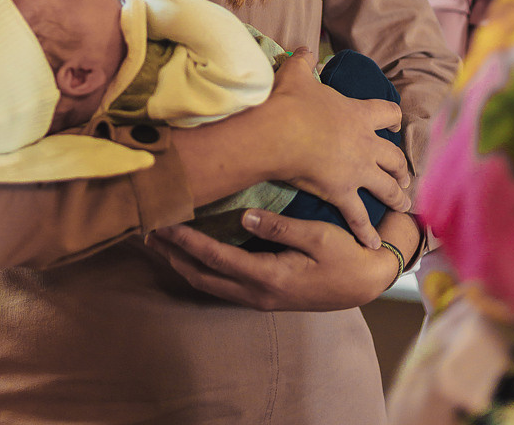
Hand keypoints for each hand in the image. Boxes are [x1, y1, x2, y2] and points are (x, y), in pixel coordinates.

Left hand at [145, 211, 400, 310]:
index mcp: (269, 278)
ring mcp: (259, 296)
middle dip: (171, 253)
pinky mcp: (263, 293)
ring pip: (207, 282)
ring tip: (158, 240)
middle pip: (201, 276)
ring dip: (180, 262)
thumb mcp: (318, 236)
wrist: (368, 281)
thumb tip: (243, 216)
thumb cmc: (346, 255)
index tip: (163, 222)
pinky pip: (220, 282)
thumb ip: (279, 228)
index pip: (216, 258)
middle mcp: (257, 293)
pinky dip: (198, 267)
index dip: (186, 240)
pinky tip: (189, 251)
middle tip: (146, 229)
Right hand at [258, 49, 410, 248]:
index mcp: (359, 114)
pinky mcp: (342, 193)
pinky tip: (374, 245)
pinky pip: (358, 217)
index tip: (394, 124)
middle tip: (403, 176)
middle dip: (401, 168)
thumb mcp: (297, 75)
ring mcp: (357, 171)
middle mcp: (365, 144)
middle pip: (395, 157)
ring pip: (387, 188)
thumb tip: (303, 49)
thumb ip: (304, 61)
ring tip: (402, 205)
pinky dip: (366, 233)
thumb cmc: (289, 102)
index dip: (393, 119)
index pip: (389, 114)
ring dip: (396, 197)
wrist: (279, 133)